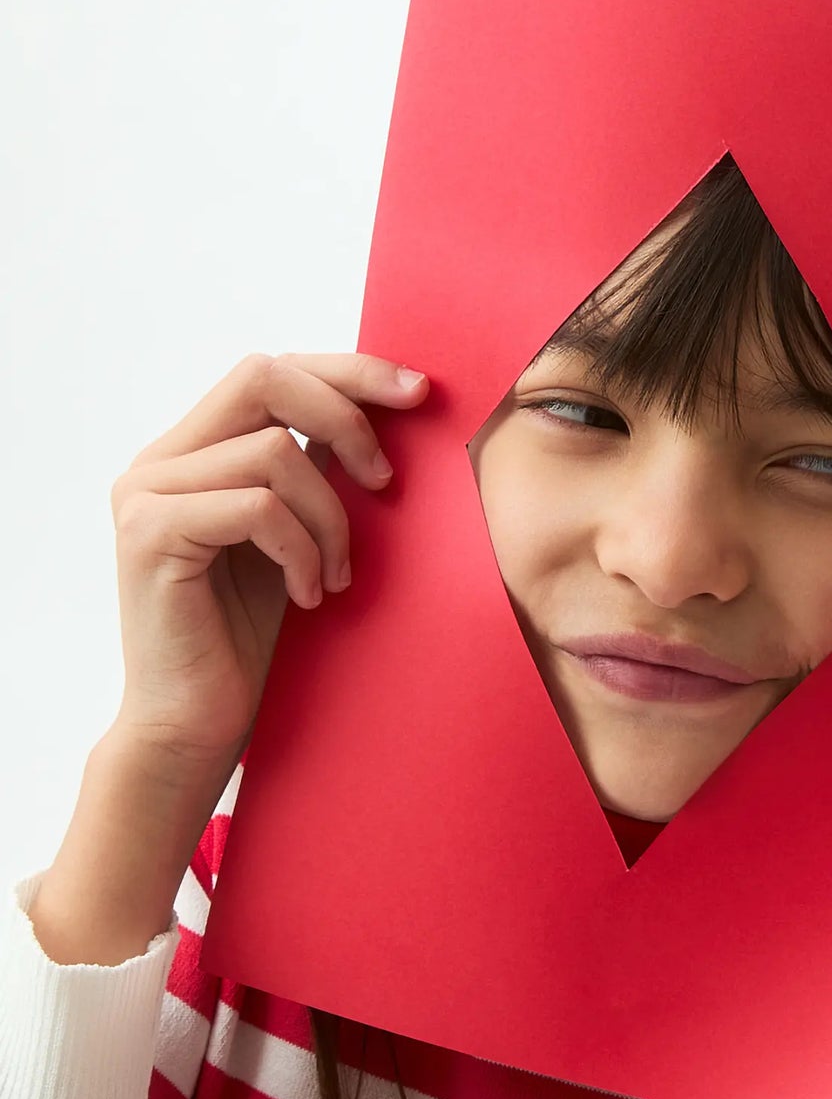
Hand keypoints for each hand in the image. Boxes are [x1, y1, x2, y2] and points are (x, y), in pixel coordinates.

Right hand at [108, 351, 427, 778]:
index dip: (349, 371)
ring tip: (336, 577)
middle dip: (346, 417)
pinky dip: (301, 550)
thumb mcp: (298, 538)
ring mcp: (146, 493)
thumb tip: (390, 412)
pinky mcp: (151, 534)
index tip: (417, 394)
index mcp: (191, 452)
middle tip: (386, 482)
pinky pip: (258, 507)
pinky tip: (308, 596)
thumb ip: (316, 473)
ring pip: (274, 451)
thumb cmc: (252, 642)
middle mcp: (159, 461)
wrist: (198, 727)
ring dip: (330, 517)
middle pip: (264, 377)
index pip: (271, 371)